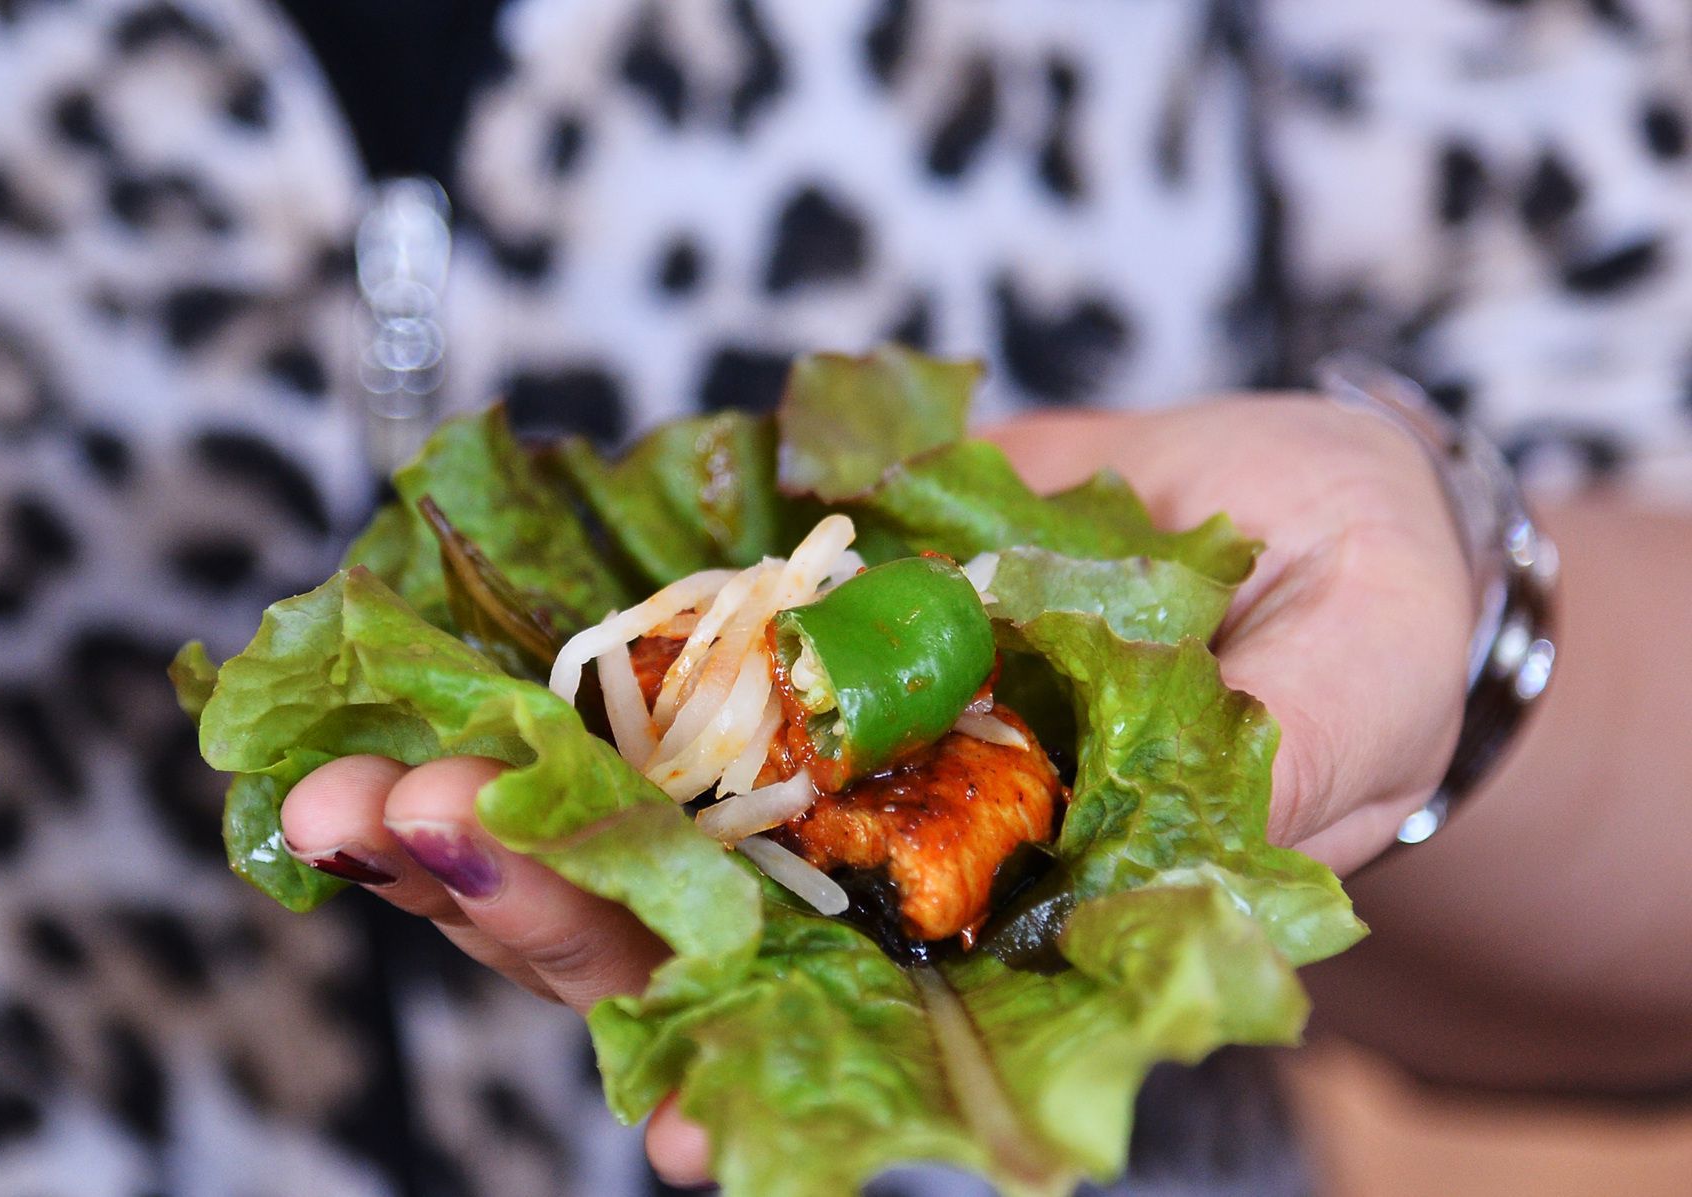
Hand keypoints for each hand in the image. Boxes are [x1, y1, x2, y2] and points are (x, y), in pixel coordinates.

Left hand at [279, 392, 1469, 1188]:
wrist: (1289, 524)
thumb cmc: (1356, 621)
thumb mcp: (1348, 701)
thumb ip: (1279, 779)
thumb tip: (1218, 835)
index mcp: (1001, 936)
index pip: (861, 1040)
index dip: (768, 1086)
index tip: (681, 1141)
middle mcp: (877, 869)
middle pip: (688, 929)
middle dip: (542, 907)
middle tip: (407, 845)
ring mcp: (812, 750)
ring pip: (623, 811)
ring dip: (481, 803)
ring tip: (350, 794)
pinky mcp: (781, 624)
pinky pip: (643, 654)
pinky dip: (529, 660)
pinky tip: (410, 652)